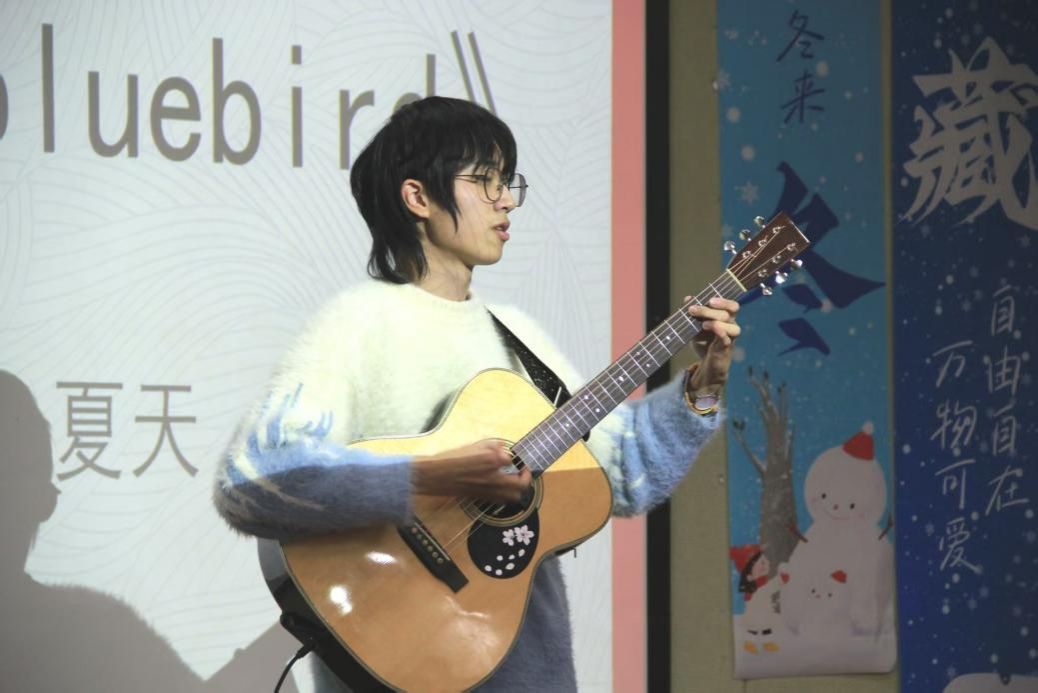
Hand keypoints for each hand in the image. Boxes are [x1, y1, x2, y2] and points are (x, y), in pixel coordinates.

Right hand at [412, 440, 532, 502]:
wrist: (435, 476)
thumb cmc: (453, 459)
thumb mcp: (474, 446)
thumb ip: (493, 447)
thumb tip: (504, 451)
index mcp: (492, 462)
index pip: (513, 460)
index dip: (515, 457)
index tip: (515, 456)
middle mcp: (493, 479)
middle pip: (520, 486)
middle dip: (524, 478)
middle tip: (522, 471)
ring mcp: (488, 491)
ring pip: (512, 497)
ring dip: (517, 489)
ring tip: (512, 479)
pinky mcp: (481, 497)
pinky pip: (501, 499)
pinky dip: (506, 494)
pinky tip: (499, 485)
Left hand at [686, 296, 740, 392]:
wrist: (707, 363)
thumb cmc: (705, 341)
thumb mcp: (696, 325)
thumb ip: (693, 312)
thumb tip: (688, 298)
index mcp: (726, 318)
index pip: (732, 306)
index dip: (724, 301)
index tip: (709, 299)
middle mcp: (731, 326)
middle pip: (728, 314)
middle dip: (709, 310)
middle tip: (692, 310)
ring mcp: (730, 338)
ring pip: (733, 327)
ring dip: (717, 322)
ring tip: (703, 324)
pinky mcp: (725, 350)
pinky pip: (728, 341)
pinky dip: (721, 334)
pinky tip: (714, 330)